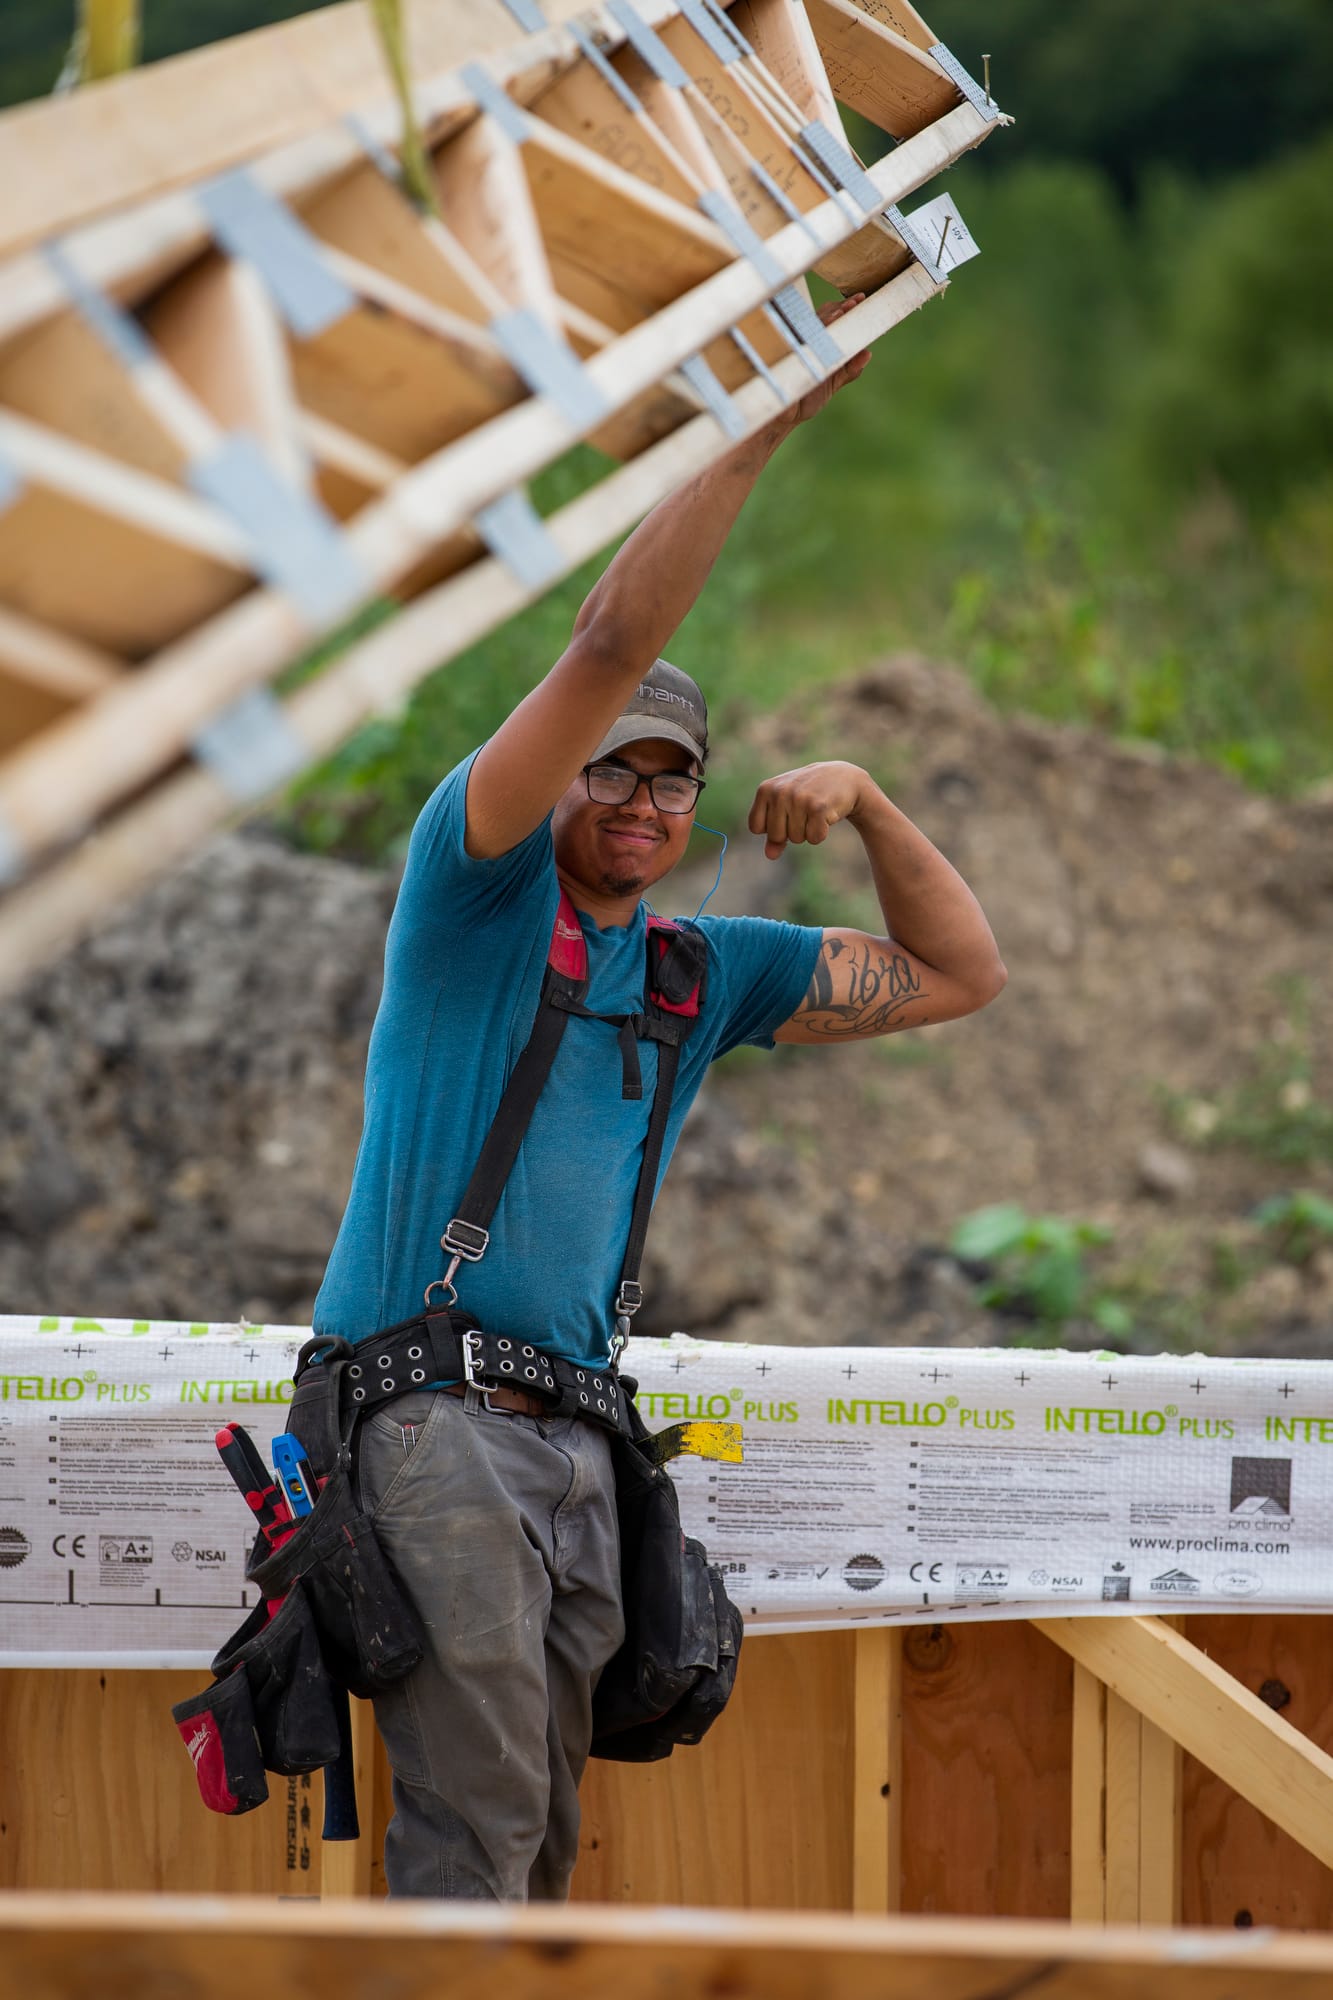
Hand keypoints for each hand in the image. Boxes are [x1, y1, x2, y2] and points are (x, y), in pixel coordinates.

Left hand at [748, 761, 871, 858]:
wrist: (843, 778)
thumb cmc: (808, 795)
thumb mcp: (786, 808)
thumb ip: (773, 833)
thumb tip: (770, 856)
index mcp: (765, 789)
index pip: (756, 828)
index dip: (771, 828)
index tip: (785, 814)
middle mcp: (780, 792)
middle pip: (776, 836)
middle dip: (791, 832)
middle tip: (804, 811)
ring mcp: (799, 799)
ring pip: (796, 839)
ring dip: (808, 831)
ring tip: (815, 810)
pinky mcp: (818, 808)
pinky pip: (814, 838)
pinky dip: (821, 833)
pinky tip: (826, 815)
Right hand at [781, 293, 872, 433]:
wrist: (786, 416)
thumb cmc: (809, 397)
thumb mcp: (833, 382)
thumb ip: (850, 369)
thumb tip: (868, 353)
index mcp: (820, 342)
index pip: (833, 317)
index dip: (845, 307)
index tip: (859, 300)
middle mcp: (805, 339)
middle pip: (821, 316)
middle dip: (837, 308)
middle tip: (851, 304)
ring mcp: (791, 346)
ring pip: (806, 324)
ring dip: (823, 319)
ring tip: (839, 314)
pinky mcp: (779, 356)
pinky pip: (789, 341)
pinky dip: (801, 335)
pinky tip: (815, 335)